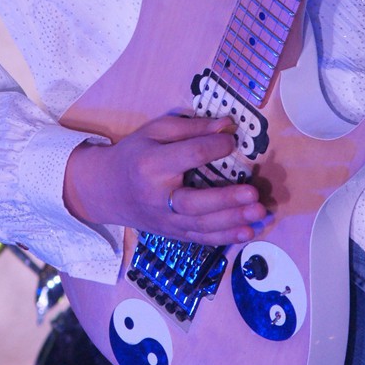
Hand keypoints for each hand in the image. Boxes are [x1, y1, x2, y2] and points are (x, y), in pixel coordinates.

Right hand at [64, 114, 267, 242]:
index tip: (233, 141)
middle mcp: (157, 196)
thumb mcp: (155, 131)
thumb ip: (191, 128)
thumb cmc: (135, 154)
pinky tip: (246, 233)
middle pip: (193, 202)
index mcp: (151, 164)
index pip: (188, 156)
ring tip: (258, 213)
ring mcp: (164, 220)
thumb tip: (227, 126)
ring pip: (200, 226)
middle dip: (225, 200)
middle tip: (253, 194)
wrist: (106, 189)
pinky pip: (199, 239)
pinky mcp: (171, 234)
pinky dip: (224, 238)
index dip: (214, 147)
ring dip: (232, 221)